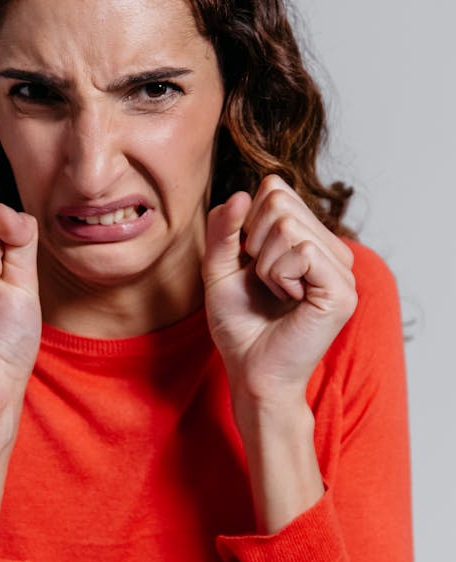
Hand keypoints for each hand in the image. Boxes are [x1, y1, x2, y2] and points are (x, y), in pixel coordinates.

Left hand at [202, 175, 356, 408]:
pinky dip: (279, 276)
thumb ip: (223, 229)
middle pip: (280, 200)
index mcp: (309, 240)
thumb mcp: (219, 269)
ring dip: (265, 265)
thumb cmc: (239, 326)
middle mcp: (332, 250)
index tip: (251, 264)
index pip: (275, 189)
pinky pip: (302, 250)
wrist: (251, 372)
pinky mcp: (343, 289)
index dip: (247, 224)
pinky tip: (288, 301)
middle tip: (263, 282)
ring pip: (288, 225)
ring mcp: (342, 269)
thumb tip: (241, 193)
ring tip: (276, 294)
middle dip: (254, 243)